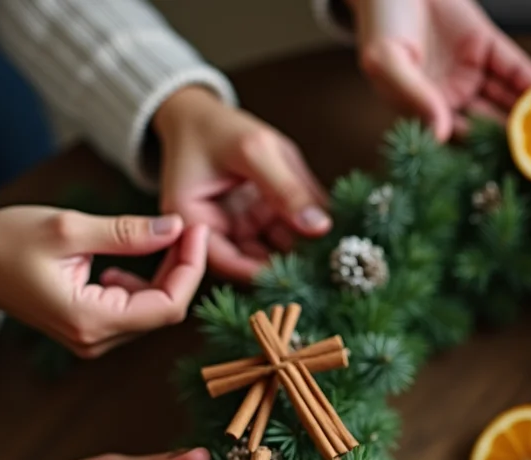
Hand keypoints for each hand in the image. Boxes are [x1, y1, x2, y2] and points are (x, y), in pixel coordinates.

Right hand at [0, 207, 205, 356]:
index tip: (195, 231)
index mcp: (90, 321)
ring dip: (163, 273)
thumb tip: (175, 229)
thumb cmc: (4, 242)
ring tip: (160, 236)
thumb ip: (126, 233)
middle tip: (185, 227)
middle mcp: (96, 339)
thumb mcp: (68, 228)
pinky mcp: (91, 328)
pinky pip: (133, 308)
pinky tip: (126, 260)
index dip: (190, 268)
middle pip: (164, 309)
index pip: (167, 307)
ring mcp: (94, 338)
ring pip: (152, 309)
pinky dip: (142, 282)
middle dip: (180, 267)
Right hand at [154, 87, 331, 281]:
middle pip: (252, 263)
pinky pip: (284, 234)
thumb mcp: (254, 150)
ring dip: (302, 253)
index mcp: (194, 221)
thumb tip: (321, 227)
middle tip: (329, 266)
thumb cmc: (218, 127)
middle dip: (289, 265)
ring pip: (274, 251)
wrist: (203, 113)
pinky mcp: (258, 219)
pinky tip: (332, 235)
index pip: (227, 262)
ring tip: (336, 252)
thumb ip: (285, 188)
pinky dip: (305, 233)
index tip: (301, 274)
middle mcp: (215, 232)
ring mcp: (239, 227)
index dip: (262, 273)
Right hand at [349, 0, 530, 141]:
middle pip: (490, 124)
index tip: (508, 166)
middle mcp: (452, 96)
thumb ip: (415, 96)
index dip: (486, 153)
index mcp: (425, 109)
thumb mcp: (388, 60)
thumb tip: (439, 134)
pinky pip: (515, 69)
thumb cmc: (380, 20)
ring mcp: (472, 72)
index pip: (461, 139)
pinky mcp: (488, 47)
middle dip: (517, 140)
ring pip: (507, 99)